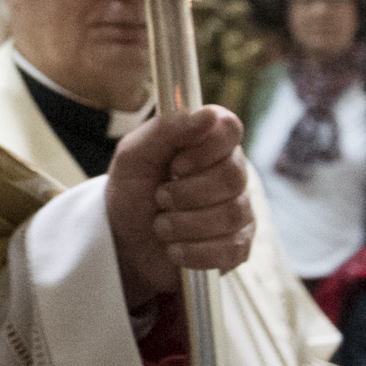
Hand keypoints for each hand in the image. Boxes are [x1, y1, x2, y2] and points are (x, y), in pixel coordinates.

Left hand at [105, 107, 252, 305]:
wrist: (125, 241)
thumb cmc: (132, 191)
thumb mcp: (134, 155)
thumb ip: (166, 130)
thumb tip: (206, 115)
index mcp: (207, 142)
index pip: (229, 128)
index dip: (205, 147)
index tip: (176, 164)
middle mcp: (231, 172)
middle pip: (233, 176)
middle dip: (187, 192)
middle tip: (160, 198)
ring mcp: (239, 210)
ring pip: (230, 214)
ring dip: (184, 223)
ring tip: (160, 225)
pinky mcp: (238, 246)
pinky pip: (230, 249)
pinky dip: (194, 251)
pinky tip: (174, 249)